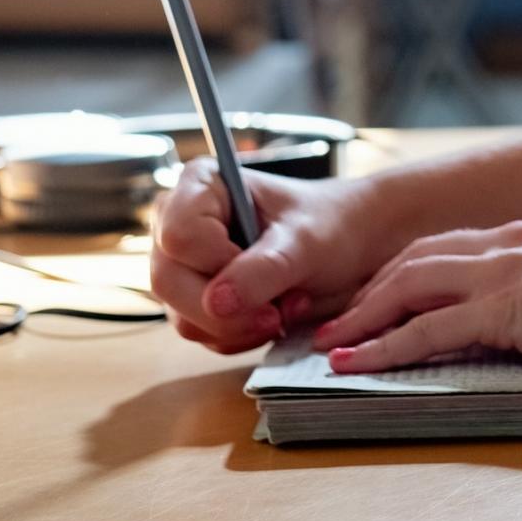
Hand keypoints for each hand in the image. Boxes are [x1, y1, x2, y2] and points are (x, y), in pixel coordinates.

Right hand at [150, 161, 394, 354]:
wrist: (352, 248)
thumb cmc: (331, 224)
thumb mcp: (304, 242)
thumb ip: (263, 268)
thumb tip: (217, 303)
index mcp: (202, 185)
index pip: (180, 233)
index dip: (216, 261)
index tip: (262, 263)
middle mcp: (181, 224)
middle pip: (170, 281)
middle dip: (229, 307)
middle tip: (279, 308)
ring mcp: (185, 267)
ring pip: (184, 317)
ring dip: (241, 324)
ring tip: (288, 303)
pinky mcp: (196, 303)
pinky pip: (202, 335)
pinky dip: (241, 335)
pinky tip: (275, 315)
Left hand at [313, 219, 521, 377]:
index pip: (447, 248)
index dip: (405, 272)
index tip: (375, 296)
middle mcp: (505, 245)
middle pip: (415, 259)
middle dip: (369, 289)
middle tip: (336, 319)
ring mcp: (500, 273)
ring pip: (409, 287)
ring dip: (363, 317)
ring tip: (331, 345)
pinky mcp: (500, 308)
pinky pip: (427, 328)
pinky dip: (386, 347)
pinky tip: (360, 365)